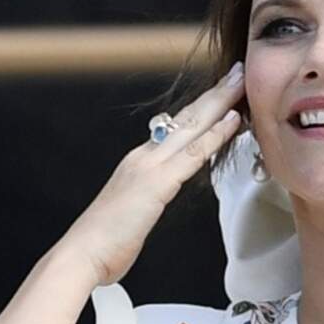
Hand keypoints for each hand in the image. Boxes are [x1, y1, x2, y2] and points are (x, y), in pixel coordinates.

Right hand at [59, 65, 247, 286]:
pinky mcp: (156, 184)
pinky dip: (214, 136)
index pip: (177, 128)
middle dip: (214, 94)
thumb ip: (151, 194)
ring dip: (219, 103)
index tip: (221, 92)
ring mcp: (149, 167)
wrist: (83, 252)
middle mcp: (144, 157)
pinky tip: (233, 121)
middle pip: (186, 118)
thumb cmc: (107, 240)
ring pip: (191, 127)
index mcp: (140, 162)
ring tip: (240, 82)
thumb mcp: (135, 208)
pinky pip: (192, 155)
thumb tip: (161, 191)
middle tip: (237, 71)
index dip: (201, 109)